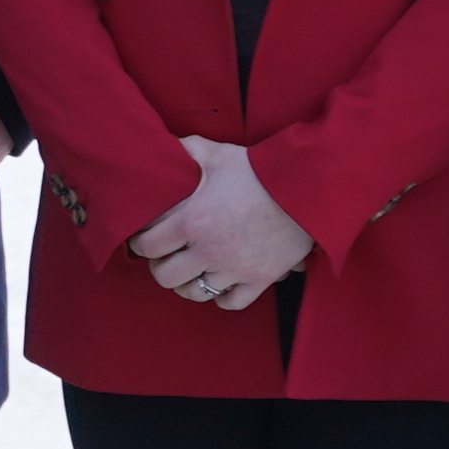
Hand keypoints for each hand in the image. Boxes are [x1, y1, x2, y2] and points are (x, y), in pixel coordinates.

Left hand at [123, 136, 314, 311]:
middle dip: (160, 267)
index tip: (142, 239)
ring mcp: (234, 269)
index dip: (140, 243)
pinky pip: (230, 303)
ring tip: (189, 271)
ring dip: (187, 284)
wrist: (308, 189)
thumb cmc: (260, 170)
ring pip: (195, 293)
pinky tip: (220, 283)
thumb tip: (164, 145)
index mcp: (192, 221)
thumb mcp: (219, 153)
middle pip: (165, 277)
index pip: (148, 246)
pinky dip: (222, 297)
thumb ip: (187, 149)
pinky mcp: (259, 280)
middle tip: (165, 256)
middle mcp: (209, 251)